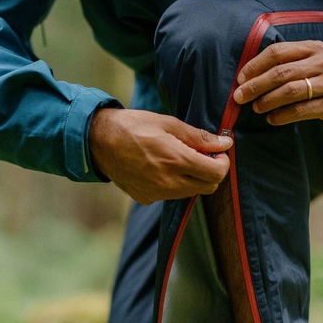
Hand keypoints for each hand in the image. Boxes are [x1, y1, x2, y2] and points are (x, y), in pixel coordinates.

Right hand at [89, 108, 232, 203]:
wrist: (98, 141)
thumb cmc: (133, 126)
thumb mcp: (168, 123)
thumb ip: (198, 136)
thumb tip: (224, 143)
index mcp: (176, 160)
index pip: (216, 174)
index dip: (223, 163)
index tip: (218, 152)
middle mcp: (168, 182)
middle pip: (208, 187)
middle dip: (212, 172)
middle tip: (203, 155)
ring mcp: (156, 193)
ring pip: (191, 192)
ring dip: (194, 178)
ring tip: (181, 159)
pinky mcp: (146, 198)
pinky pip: (172, 195)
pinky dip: (176, 184)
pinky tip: (163, 167)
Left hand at [233, 41, 322, 135]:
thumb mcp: (314, 65)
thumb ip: (288, 65)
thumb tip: (250, 76)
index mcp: (314, 49)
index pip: (278, 52)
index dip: (255, 65)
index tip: (241, 78)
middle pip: (281, 72)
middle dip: (256, 85)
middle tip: (239, 97)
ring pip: (290, 90)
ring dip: (267, 100)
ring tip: (256, 108)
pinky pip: (301, 109)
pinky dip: (282, 115)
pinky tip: (272, 119)